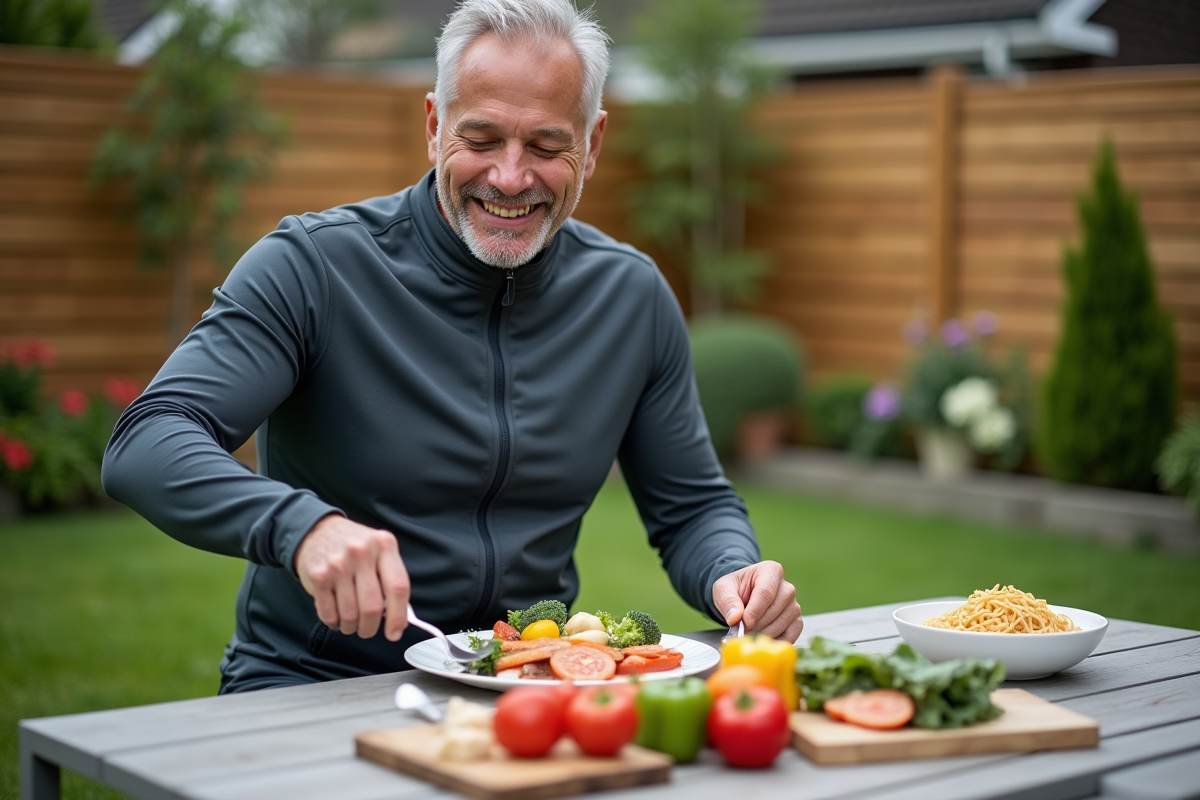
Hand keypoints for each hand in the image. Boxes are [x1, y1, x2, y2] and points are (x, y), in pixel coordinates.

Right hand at [294, 514, 410, 640]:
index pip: (398, 587)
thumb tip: (400, 619)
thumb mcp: (379, 550)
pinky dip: (335, 623)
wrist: (318, 531)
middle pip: (373, 607)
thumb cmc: (355, 548)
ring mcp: (338, 564)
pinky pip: (329, 614)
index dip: (398, 616)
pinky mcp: (318, 576)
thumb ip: (391, 578)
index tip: (395, 633)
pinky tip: (337, 616)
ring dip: (351, 627)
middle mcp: (362, 552)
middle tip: (368, 630)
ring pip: (350, 615)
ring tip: (351, 622)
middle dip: (370, 627)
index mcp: (384, 545)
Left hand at [712, 560, 802, 642]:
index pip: (766, 593)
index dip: (754, 611)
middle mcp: (786, 587)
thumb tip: (735, 618)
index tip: (744, 623)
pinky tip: (763, 640)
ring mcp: (793, 604)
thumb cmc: (734, 589)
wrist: (741, 596)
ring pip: (784, 622)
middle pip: (776, 609)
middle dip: (757, 624)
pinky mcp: (796, 620)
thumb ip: (728, 601)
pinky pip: (792, 633)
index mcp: (770, 571)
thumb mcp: (723, 589)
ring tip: (750, 634)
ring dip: (765, 633)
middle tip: (743, 631)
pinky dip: (777, 640)